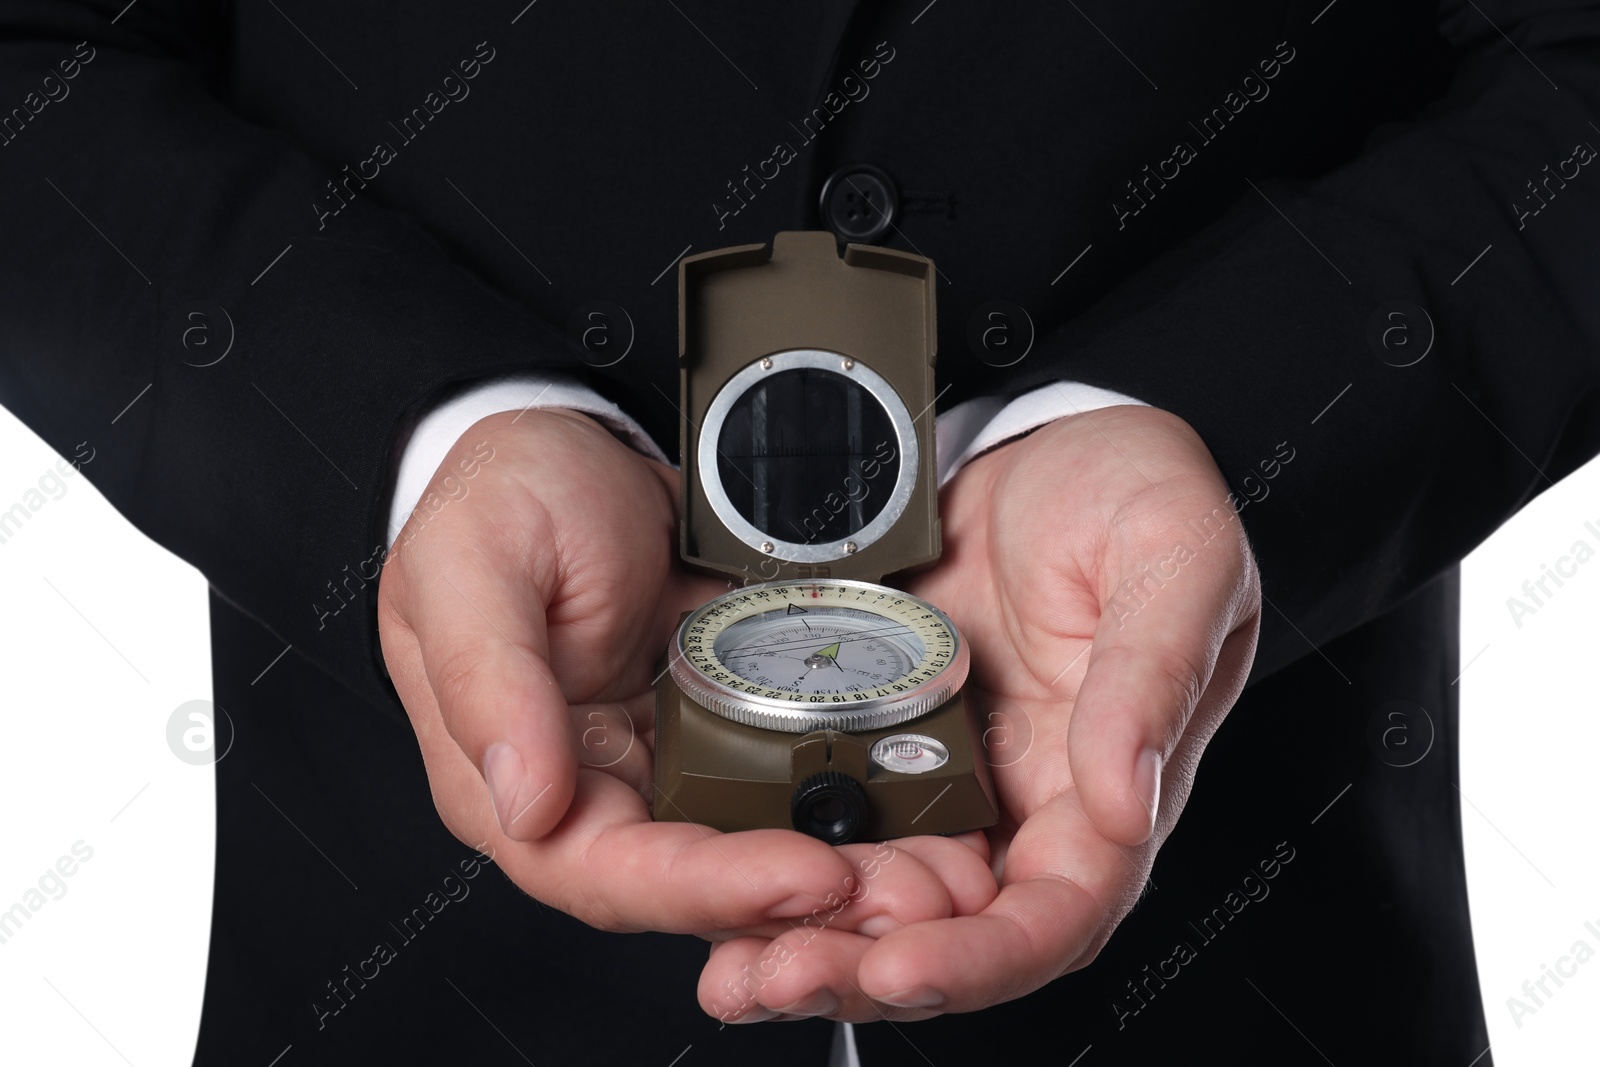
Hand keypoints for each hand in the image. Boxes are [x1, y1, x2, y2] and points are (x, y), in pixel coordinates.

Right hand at [377, 409, 971, 938]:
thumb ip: (488, 682)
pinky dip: (847, 799)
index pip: (606, 873)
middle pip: (695, 885)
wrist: (570, 445)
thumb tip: (525, 804)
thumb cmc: (502, 499)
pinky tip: (914, 806)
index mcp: (509, 781)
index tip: (805, 876)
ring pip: (751, 846)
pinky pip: (786, 780)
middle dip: (797, 898)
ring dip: (837, 867)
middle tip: (898, 892)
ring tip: (927, 870)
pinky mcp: (723, 727)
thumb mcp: (474, 566)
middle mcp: (592, 793)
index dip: (706, 888)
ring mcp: (664, 764)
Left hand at [696, 404, 1260, 1020]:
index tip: (900, 966)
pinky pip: (822, 817)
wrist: (1040, 439)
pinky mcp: (875, 735)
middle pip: (949, 931)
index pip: (1056, 913)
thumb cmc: (1133, 493)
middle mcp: (1020, 801)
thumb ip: (1156, 676)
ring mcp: (942, 773)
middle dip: (862, 970)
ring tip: (728, 970)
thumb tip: (1125, 803)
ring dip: (806, 941)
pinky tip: (713, 881)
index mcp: (1106, 785)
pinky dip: (773, 861)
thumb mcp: (1176, 557)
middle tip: (770, 981)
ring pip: (875, 894)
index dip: (981, 957)